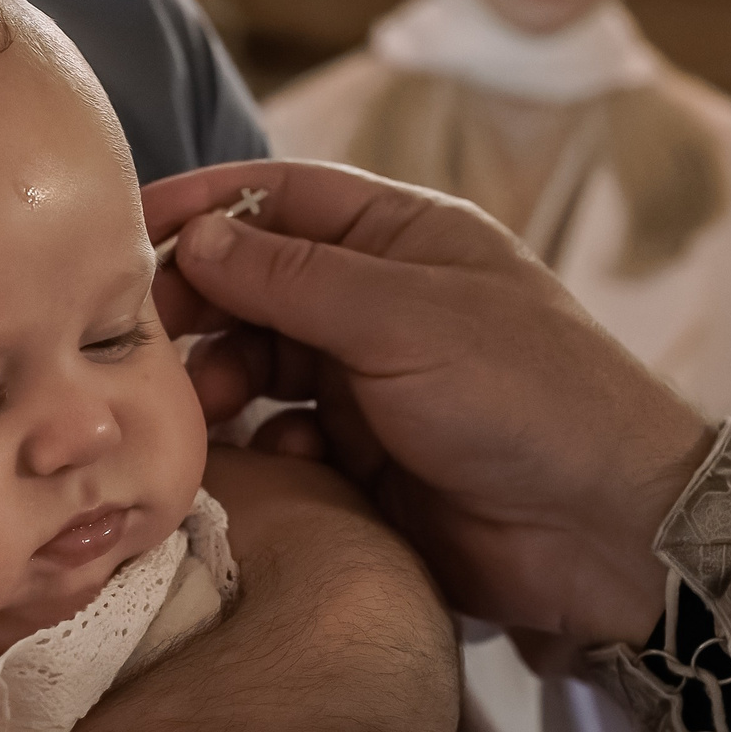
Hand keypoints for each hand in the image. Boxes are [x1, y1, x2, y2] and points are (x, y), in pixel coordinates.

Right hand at [145, 160, 715, 648]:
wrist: (607, 531)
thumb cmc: (529, 396)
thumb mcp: (406, 319)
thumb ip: (296, 279)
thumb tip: (199, 236)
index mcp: (401, 242)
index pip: (279, 200)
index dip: (202, 210)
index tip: (123, 236)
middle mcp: (380, 305)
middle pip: (254, 288)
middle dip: (197, 312)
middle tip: (147, 351)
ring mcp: (371, 386)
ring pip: (258, 368)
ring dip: (220, 387)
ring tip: (201, 417)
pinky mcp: (366, 465)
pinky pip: (284, 444)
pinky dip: (263, 452)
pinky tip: (270, 468)